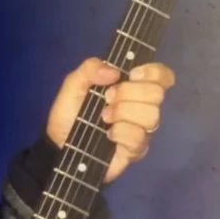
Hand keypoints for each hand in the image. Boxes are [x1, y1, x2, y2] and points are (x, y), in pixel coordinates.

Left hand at [46, 57, 175, 183]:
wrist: (57, 144)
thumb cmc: (69, 113)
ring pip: (151, 115)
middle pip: (157, 93)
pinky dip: (120, 133)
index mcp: (132, 87)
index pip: (162, 75)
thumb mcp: (73, 84)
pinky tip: (108, 135)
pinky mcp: (137, 149)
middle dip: (128, 93)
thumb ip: (90, 69)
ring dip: (123, 113)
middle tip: (107, 99)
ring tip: (104, 118)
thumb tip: (114, 72)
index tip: (132, 75)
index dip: (153, 72)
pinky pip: (138, 137)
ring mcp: (142, 129)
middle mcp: (142, 106)